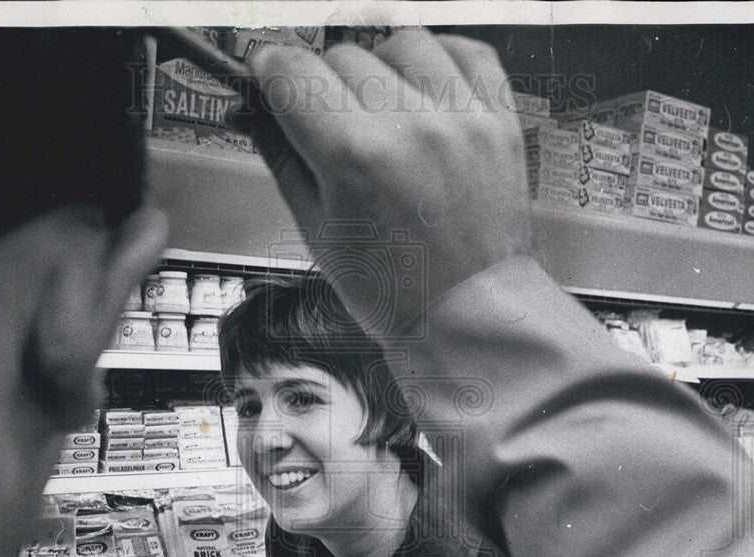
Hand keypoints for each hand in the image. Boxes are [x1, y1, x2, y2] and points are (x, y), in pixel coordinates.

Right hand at [245, 30, 531, 333]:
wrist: (468, 315)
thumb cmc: (394, 290)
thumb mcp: (316, 230)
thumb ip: (282, 157)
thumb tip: (254, 110)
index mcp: (355, 158)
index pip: (291, 71)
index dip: (269, 71)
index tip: (268, 77)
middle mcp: (411, 128)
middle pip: (341, 56)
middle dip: (322, 85)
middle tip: (327, 123)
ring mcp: (462, 120)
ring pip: (402, 43)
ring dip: (381, 68)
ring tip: (381, 111)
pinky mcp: (499, 122)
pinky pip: (467, 53)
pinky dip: (440, 63)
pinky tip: (425, 94)